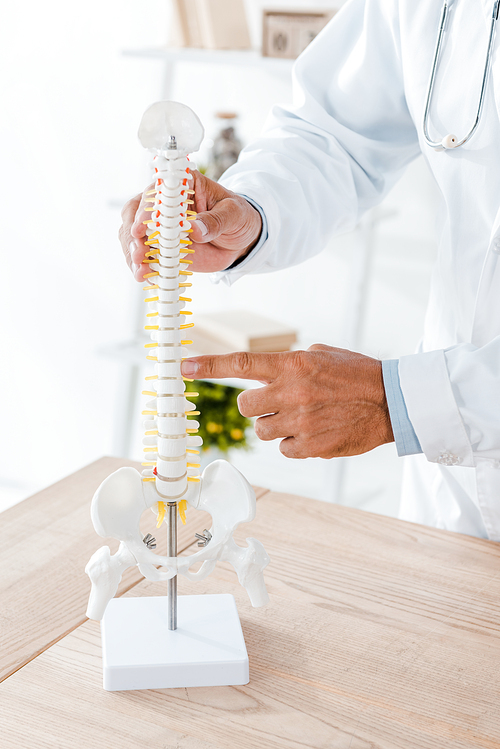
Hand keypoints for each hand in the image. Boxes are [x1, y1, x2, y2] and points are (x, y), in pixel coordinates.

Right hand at [118, 171, 261, 281]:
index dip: (145, 209)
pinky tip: (144, 277)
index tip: (142, 226)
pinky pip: (145, 256)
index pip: (156, 192)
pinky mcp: (160, 247)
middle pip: (135, 213)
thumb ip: (215, 220)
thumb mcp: (233, 214)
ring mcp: (159, 226)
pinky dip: (141, 267)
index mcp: (180, 185)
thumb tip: (194, 229)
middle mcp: (163, 203)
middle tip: (139, 253)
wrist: (240, 240)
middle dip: (132, 235)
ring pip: (133, 236)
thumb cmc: (237, 217)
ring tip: (141, 271)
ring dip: (133, 254)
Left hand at [180, 344, 393, 458]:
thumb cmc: (355, 374)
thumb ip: (289, 363)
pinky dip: (294, 442)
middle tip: (281, 401)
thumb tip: (264, 373)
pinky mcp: (310, 446)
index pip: (241, 363)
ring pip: (262, 430)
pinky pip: (282, 448)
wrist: (390, 402)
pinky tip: (314, 431)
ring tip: (305, 416)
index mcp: (293, 364)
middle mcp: (292, 392)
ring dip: (276, 425)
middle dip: (258, 405)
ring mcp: (300, 421)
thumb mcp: (321, 354)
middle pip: (245, 405)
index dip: (208, 366)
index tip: (183, 366)